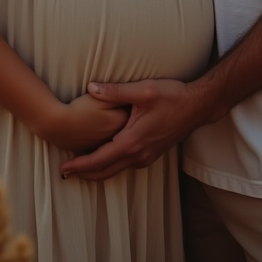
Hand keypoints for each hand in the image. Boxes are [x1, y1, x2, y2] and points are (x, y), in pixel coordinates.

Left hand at [61, 78, 201, 180]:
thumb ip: (115, 91)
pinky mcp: (152, 153)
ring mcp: (147, 156)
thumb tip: (91, 87)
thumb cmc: (172, 97)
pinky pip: (126, 165)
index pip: (99, 160)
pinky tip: (106, 157)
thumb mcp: (142, 91)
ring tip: (80, 167)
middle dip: (84, 174)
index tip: (63, 168)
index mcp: (132, 141)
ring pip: (116, 170)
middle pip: (105, 172)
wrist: (198, 106)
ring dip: (97, 170)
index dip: (79, 165)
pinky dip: (111, 165)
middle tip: (65, 173)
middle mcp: (139, 154)